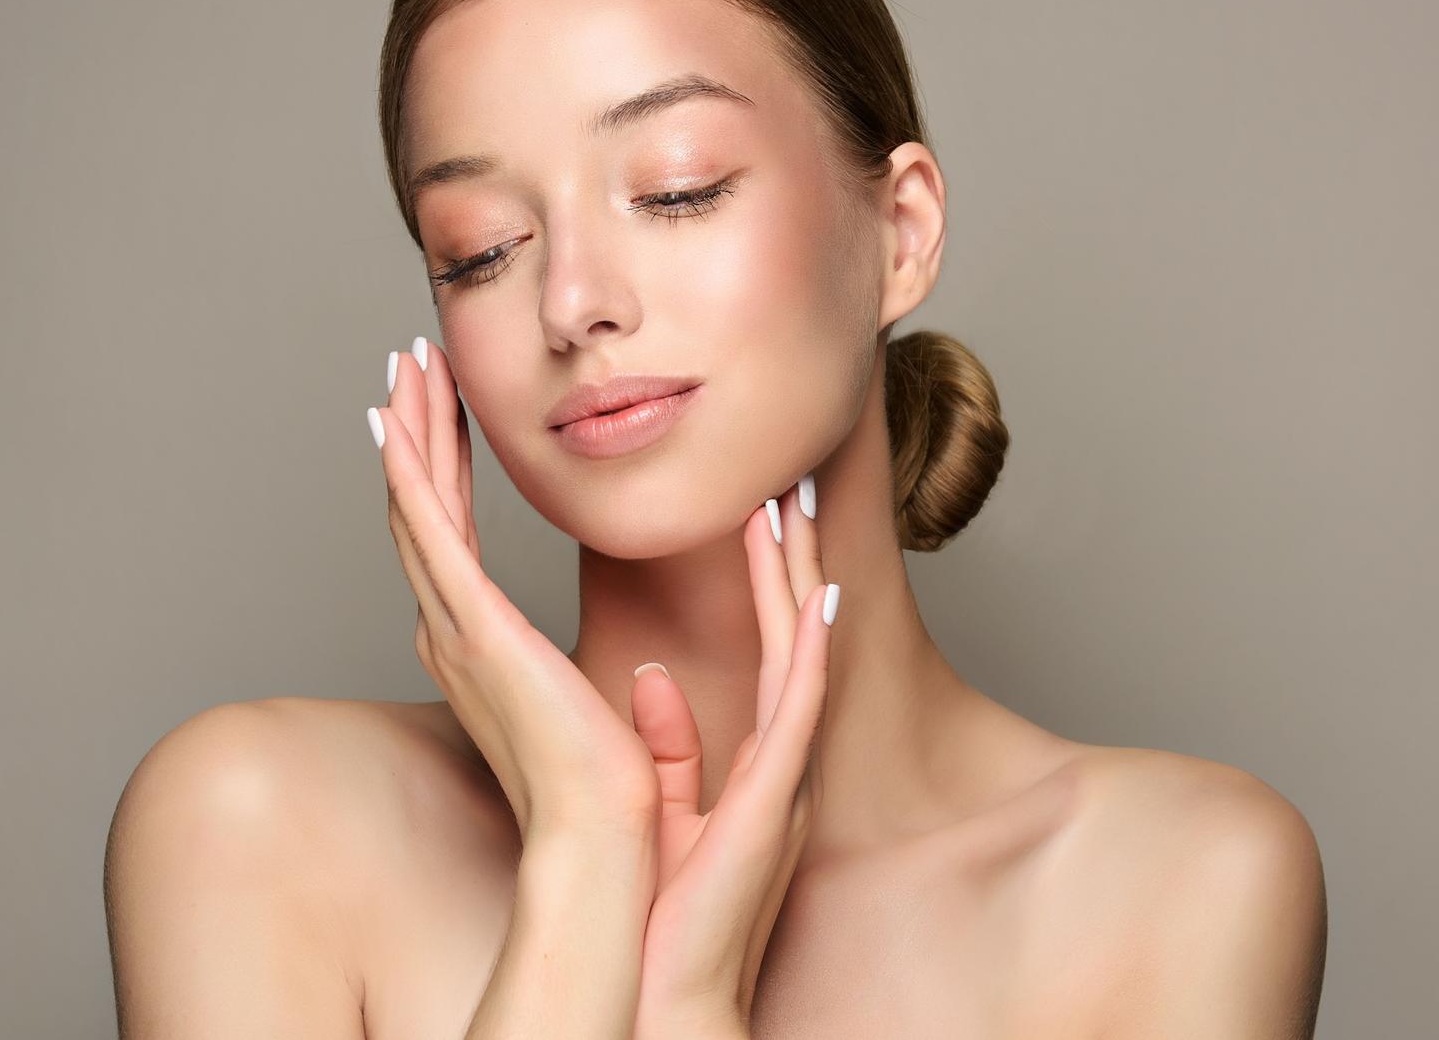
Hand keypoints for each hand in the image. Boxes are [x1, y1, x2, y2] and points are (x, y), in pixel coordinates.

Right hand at [368, 337, 664, 846]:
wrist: (601, 839)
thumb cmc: (605, 793)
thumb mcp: (600, 716)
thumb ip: (603, 685)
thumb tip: (639, 675)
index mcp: (478, 649)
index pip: (452, 538)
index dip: (442, 468)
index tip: (442, 412)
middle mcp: (450, 633)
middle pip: (422, 510)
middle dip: (415, 431)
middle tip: (410, 365)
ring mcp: (454, 628)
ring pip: (417, 505)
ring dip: (409, 430)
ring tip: (406, 366)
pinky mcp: (473, 626)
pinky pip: (429, 529)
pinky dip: (408, 470)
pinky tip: (396, 421)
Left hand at [628, 477, 837, 1037]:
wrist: (667, 986)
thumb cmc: (664, 910)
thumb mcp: (659, 806)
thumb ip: (667, 743)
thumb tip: (651, 678)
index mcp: (754, 758)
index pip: (763, 647)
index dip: (765, 581)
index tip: (757, 513)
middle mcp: (780, 757)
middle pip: (789, 634)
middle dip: (789, 558)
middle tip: (786, 481)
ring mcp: (786, 773)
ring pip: (800, 651)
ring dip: (799, 578)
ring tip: (793, 507)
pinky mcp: (776, 795)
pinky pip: (798, 704)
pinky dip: (808, 646)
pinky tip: (817, 594)